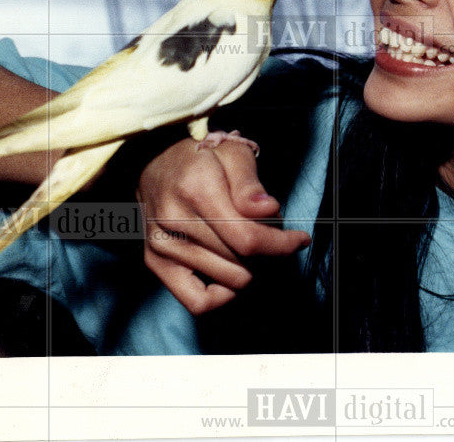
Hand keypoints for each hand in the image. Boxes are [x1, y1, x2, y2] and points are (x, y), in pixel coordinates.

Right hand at [137, 138, 310, 314]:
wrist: (154, 161)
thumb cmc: (200, 158)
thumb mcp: (232, 154)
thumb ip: (250, 184)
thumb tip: (269, 210)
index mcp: (196, 190)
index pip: (248, 238)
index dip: (281, 245)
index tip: (299, 240)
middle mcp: (175, 221)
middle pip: (241, 261)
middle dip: (267, 250)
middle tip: (268, 232)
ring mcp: (163, 245)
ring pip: (228, 280)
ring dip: (249, 267)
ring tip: (248, 244)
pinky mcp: (156, 261)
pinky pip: (197, 301)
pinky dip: (222, 295)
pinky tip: (231, 275)